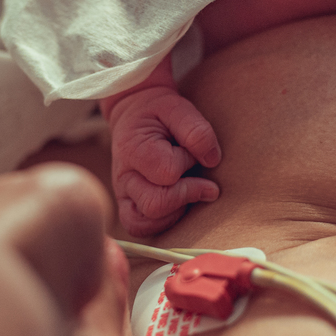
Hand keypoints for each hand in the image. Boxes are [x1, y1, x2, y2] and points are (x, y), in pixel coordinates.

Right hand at [108, 85, 221, 236]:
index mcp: (133, 148)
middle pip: (156, 204)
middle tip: (202, 180)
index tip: (191, 152)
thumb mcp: (178, 108)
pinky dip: (162, 223)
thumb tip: (212, 160)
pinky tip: (177, 205)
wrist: (134, 114)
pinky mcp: (127, 204)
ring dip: (176, 211)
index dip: (187, 163)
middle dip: (187, 193)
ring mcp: (123, 193)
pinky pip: (139, 227)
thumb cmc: (157, 112)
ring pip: (147, 221)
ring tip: (187, 191)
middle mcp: (123, 175)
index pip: (168, 172)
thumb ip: (196, 130)